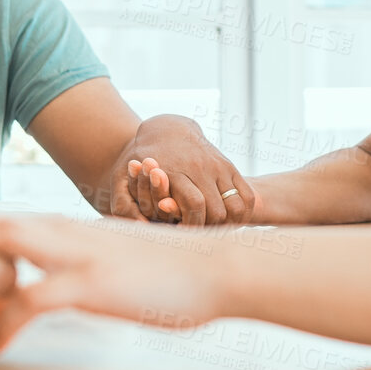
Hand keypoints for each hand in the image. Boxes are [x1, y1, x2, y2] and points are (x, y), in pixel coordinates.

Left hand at [0, 213, 232, 351]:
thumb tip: (40, 279)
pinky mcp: (89, 284)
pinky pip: (33, 299)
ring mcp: (73, 253)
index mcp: (63, 223)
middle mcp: (61, 229)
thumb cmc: (165, 267)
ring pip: (2, 248)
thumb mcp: (107, 256)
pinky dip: (7, 320)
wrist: (215, 266)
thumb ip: (69, 261)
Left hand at [111, 115, 252, 225]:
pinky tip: (228, 223)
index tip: (183, 237)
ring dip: (228, 225)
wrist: (165, 130)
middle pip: (216, 211)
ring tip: (212, 234)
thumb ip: (124, 206)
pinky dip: (243, 215)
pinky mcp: (229, 167)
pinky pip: (247, 197)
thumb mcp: (123, 181)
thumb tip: (137, 229)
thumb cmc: (141, 162)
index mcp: (174, 171)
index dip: (191, 226)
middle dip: (208, 230)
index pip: (193, 204)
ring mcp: (218, 166)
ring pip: (235, 207)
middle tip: (198, 239)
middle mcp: (200, 168)